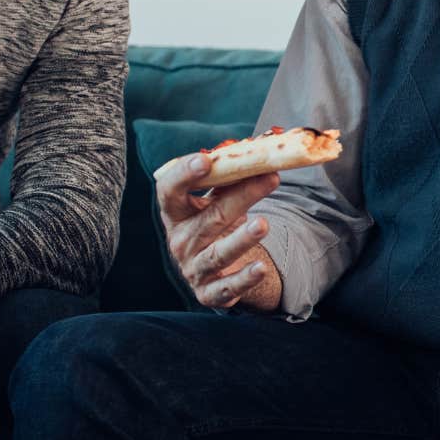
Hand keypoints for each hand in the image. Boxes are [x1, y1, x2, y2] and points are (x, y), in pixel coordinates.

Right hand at [156, 152, 282, 310]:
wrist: (213, 269)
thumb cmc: (214, 222)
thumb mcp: (216, 200)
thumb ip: (231, 177)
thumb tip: (261, 146)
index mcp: (176, 213)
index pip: (169, 192)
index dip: (184, 175)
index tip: (205, 160)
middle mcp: (180, 240)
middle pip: (209, 218)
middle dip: (241, 197)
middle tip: (271, 178)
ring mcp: (193, 268)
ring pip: (218, 253)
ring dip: (242, 239)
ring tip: (263, 224)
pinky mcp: (209, 293)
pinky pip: (227, 288)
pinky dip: (244, 279)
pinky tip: (261, 268)